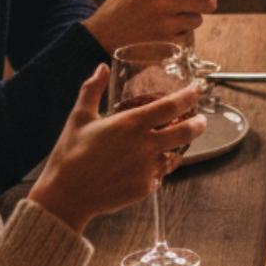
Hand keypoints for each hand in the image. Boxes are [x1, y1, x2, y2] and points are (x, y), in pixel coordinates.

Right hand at [26, 65, 205, 233]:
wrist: (65, 197)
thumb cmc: (69, 155)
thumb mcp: (79, 117)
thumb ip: (92, 90)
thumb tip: (102, 68)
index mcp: (130, 124)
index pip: (171, 106)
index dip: (189, 95)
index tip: (198, 89)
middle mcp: (144, 146)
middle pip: (186, 132)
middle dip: (199, 123)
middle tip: (201, 119)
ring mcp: (147, 169)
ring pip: (174, 156)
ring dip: (175, 149)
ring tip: (169, 145)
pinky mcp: (145, 189)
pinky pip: (159, 175)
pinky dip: (156, 170)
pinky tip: (144, 167)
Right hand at [83, 0, 233, 54]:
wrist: (99, 39)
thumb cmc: (119, 9)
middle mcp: (161, 4)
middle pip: (205, 1)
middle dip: (208, 2)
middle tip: (203, 1)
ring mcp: (164, 27)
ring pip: (198, 20)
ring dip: (192, 19)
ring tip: (173, 19)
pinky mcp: (165, 46)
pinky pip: (187, 38)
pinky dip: (181, 35)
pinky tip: (165, 33)